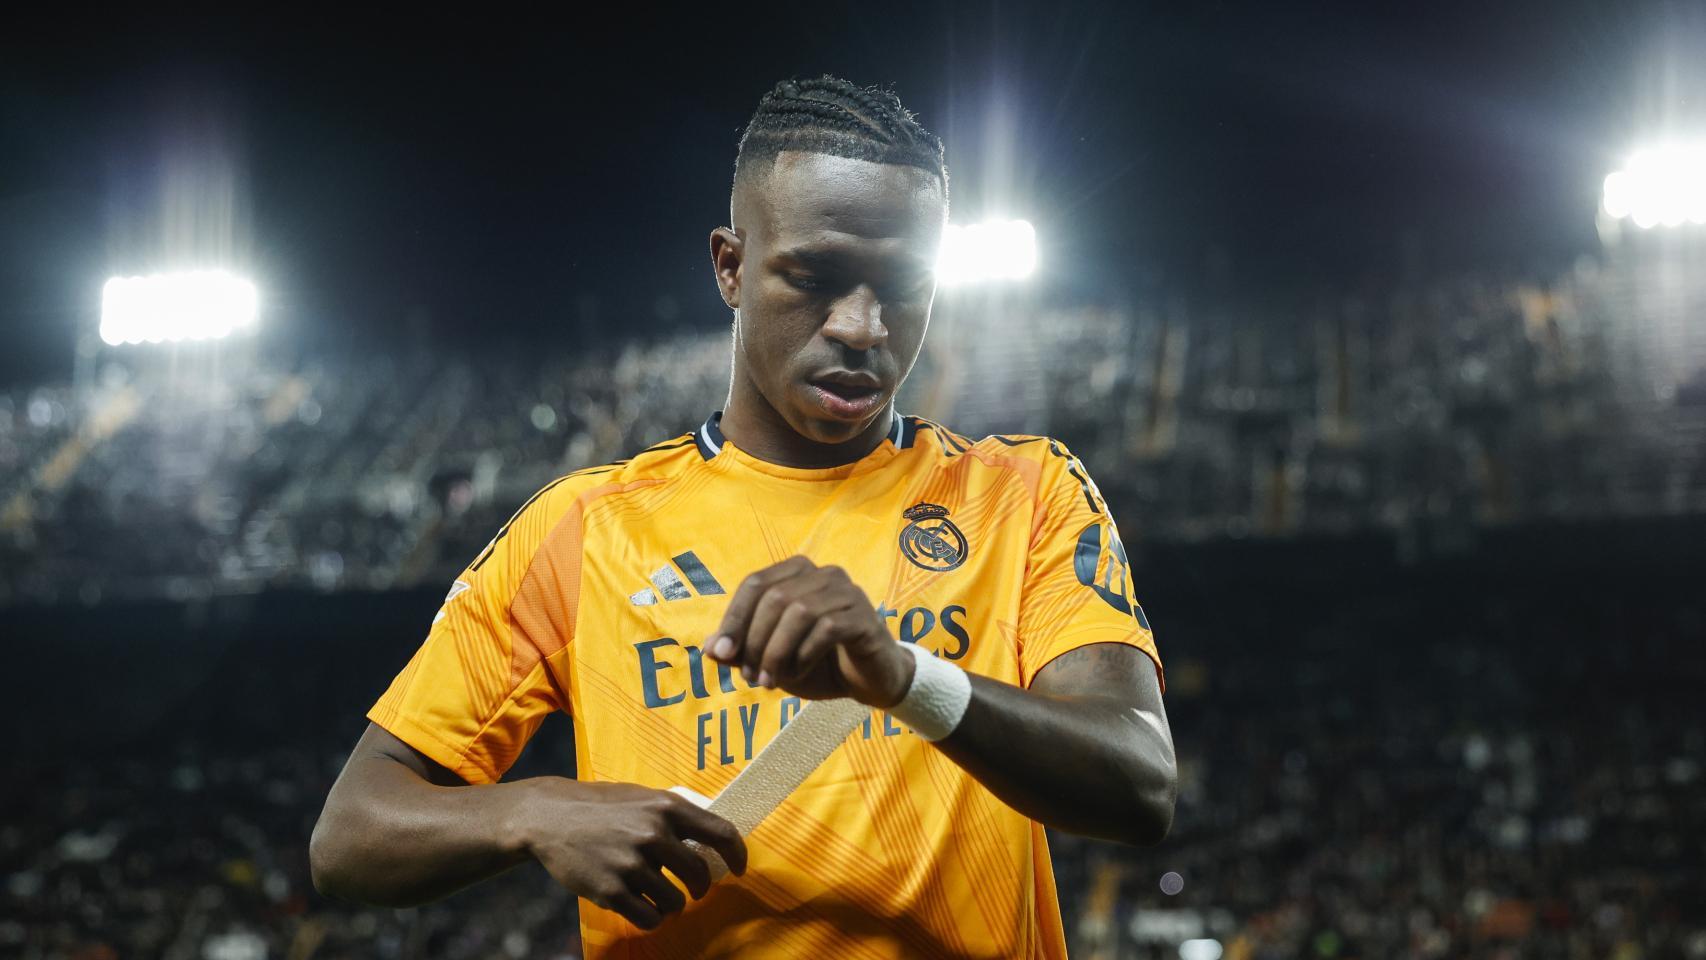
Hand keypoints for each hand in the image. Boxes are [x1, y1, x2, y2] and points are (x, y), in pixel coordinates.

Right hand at [516, 779, 746, 929]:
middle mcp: (654, 834)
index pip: (721, 833)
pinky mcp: (612, 890)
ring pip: (675, 902)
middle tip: (693, 890)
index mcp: (667, 807)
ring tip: (660, 897)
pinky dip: (652, 918)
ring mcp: (632, 864)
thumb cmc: (600, 806)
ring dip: (673, 905)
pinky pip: (649, 918)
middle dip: (701, 888)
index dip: (737, 855)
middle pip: (700, 875)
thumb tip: (710, 832)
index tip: (738, 869)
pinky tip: (645, 909)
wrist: (550, 817)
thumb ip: (675, 812)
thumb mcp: (642, 795)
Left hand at [705, 556, 914, 706]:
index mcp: (798, 573)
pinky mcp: (864, 616)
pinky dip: (804, 655)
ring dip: (777, 652)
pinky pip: (827, 628)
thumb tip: (708, 648)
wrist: (870, 681)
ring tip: (771, 681)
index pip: (755, 584)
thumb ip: (741, 652)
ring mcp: (847, 592)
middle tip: (751, 677)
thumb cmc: (819, 664)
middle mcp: (824, 573)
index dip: (733, 618)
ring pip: (799, 612)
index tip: (721, 654)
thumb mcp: (772, 660)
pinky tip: (800, 673)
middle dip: (755, 641)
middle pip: (774, 597)